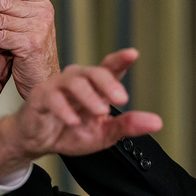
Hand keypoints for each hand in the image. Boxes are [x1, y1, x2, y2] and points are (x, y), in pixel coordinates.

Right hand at [0, 48, 162, 180]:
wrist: (38, 142)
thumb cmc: (70, 131)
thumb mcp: (104, 133)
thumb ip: (127, 126)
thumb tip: (157, 122)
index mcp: (95, 87)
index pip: (109, 69)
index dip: (120, 59)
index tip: (133, 54)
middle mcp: (77, 81)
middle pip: (94, 72)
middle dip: (108, 83)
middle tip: (121, 98)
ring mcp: (57, 86)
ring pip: (74, 82)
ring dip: (89, 96)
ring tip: (101, 111)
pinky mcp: (40, 96)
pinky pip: (52, 98)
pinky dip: (64, 109)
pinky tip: (74, 121)